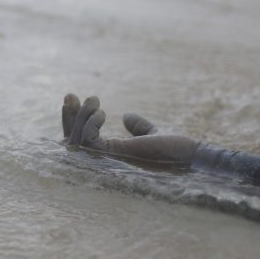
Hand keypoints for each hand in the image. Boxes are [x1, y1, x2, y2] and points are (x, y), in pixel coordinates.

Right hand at [62, 93, 200, 166]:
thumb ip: (138, 127)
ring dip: (81, 116)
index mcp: (113, 157)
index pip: (83, 143)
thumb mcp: (151, 134)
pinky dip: (89, 123)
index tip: (76, 98)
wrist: (190, 157)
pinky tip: (102, 113)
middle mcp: (106, 162)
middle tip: (72, 95)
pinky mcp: (112, 156)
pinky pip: (88, 140)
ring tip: (95, 101)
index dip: (74, 122)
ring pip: (77, 140)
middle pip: (72, 144)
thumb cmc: (175, 151)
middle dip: (69, 118)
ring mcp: (107, 161)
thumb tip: (126, 116)